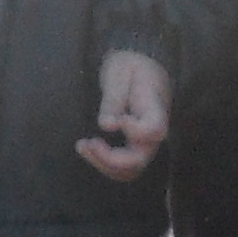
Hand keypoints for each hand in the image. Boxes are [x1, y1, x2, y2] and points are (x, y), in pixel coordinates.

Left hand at [77, 51, 170, 180]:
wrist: (136, 68)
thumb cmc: (130, 66)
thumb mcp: (119, 74)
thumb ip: (114, 99)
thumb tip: (107, 126)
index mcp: (155, 109)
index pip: (154, 130)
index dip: (136, 131)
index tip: (118, 119)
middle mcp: (152, 132)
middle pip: (139, 160)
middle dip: (110, 159)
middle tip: (88, 143)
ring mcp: (143, 142)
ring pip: (128, 170)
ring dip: (103, 165)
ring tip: (82, 145)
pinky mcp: (132, 147)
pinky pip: (120, 167)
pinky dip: (102, 163)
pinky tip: (86, 147)